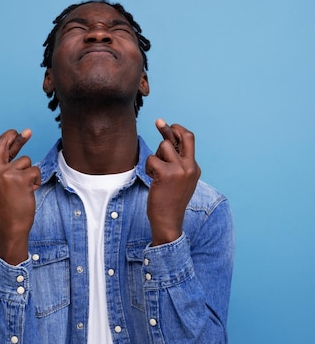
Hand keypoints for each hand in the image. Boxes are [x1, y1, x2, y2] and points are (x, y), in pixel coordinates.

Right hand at [0, 128, 40, 264]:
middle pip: (3, 144)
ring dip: (30, 174)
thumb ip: (6, 171)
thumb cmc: (7, 211)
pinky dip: (36, 181)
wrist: (9, 229)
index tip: (17, 133)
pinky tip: (30, 191)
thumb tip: (17, 155)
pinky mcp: (20, 179)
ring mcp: (5, 174)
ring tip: (25, 190)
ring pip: (26, 161)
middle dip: (15, 136)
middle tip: (27, 131)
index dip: (10, 141)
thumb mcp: (0, 189)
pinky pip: (35, 171)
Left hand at [146, 119, 200, 245]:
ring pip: (163, 146)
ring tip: (155, 173)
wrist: (169, 221)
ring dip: (155, 156)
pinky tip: (151, 179)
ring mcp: (180, 170)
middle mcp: (190, 166)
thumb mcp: (179, 181)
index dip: (178, 130)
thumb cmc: (170, 203)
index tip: (169, 126)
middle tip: (159, 122)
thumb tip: (166, 142)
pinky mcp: (166, 174)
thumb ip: (177, 164)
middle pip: (183, 136)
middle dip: (169, 127)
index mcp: (194, 168)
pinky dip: (148, 168)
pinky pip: (152, 159)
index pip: (190, 140)